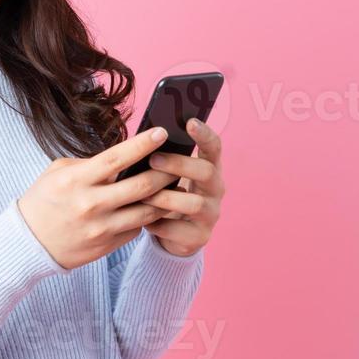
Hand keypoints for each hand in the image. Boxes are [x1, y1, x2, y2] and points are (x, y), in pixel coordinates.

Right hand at [18, 126, 181, 270]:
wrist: (29, 242)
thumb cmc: (45, 200)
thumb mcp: (59, 172)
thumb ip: (90, 164)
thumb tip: (124, 156)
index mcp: (77, 180)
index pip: (117, 158)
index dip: (143, 144)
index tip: (162, 132)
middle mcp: (91, 204)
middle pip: (141, 185)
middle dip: (165, 171)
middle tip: (179, 160)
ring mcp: (101, 228)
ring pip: (147, 210)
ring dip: (165, 196)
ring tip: (176, 184)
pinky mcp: (107, 245)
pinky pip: (137, 228)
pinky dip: (149, 216)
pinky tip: (155, 205)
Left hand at [140, 116, 223, 256]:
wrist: (173, 235)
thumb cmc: (167, 196)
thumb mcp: (168, 177)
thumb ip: (163, 160)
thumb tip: (142, 138)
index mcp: (209, 169)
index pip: (214, 147)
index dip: (204, 134)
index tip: (190, 121)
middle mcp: (216, 190)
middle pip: (206, 172)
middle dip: (178, 164)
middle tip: (152, 160)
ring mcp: (211, 214)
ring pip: (193, 203)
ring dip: (165, 198)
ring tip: (143, 195)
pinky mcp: (200, 237)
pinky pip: (178, 229)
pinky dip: (158, 224)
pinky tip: (144, 221)